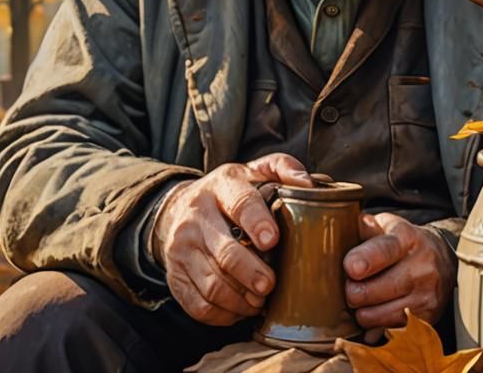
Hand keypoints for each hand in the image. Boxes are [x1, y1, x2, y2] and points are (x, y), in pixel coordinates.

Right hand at [153, 153, 311, 325]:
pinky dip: (223, 314)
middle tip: (270, 285)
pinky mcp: (175, 275)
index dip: (257, 222)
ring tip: (259, 300)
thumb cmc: (230, 192)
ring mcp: (182, 247)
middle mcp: (197, 215)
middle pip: (225, 252)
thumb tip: (307, 184)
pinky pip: (198, 304)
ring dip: (240, 299)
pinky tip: (240, 309)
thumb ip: (283, 168)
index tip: (272, 241)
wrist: (179, 208)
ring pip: (212, 283)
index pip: (240, 203)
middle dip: (251, 273)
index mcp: (222, 186)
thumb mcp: (254, 171)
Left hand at [343, 213, 455, 328]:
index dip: (367, 259)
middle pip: (379, 288)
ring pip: (381, 314)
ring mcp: (426, 294)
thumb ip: (365, 226)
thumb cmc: (404, 243)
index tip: (351, 267)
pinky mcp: (427, 317)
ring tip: (363, 301)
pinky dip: (376, 327)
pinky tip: (377, 313)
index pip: (387, 249)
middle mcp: (421, 266)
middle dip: (354, 291)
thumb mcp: (387, 225)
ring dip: (363, 312)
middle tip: (350, 287)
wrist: (443, 261)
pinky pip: (390, 330)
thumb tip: (346, 228)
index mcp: (407, 238)